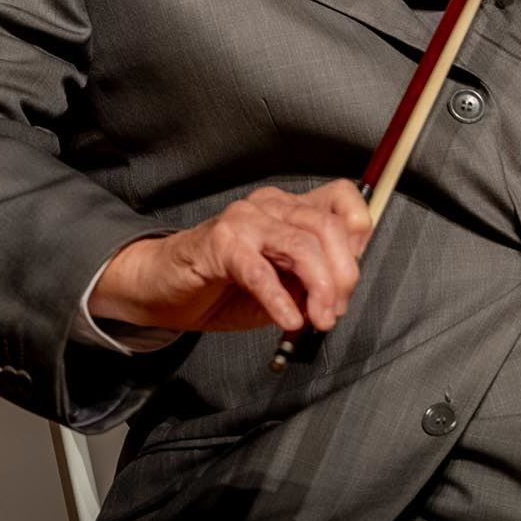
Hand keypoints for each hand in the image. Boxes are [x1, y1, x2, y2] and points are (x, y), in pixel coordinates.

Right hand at [89, 180, 373, 337]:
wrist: (162, 289)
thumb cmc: (224, 286)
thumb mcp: (279, 286)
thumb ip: (308, 284)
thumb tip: (336, 297)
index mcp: (290, 208)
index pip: (342, 200)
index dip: (358, 234)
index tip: (353, 275)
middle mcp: (271, 205)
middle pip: (326, 227)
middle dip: (342, 273)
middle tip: (335, 311)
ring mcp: (244, 221)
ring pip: (300, 244)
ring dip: (318, 287)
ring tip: (317, 320)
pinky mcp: (219, 244)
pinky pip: (260, 271)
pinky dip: (279, 299)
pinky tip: (288, 320)